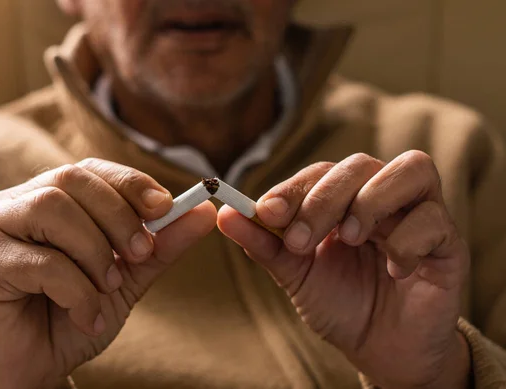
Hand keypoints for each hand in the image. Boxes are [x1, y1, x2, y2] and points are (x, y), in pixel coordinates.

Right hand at [0, 159, 216, 388]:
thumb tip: (205, 211)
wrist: (30, 368)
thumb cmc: (72, 314)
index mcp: (51, 198)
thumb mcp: (127, 278)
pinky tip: (84, 315)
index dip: (130, 183)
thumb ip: (161, 244)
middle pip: (71, 179)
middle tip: (140, 254)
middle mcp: (18, 203)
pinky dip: (76, 290)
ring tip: (108, 287)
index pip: (92, 170)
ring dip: (94, 252)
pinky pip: (40, 262)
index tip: (165, 208)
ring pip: (52, 210)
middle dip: (117, 216)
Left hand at [218, 152, 470, 388]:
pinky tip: (392, 269)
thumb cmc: (339, 304)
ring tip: (349, 239)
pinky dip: (407, 240)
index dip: (293, 187)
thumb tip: (225, 213)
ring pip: (411, 169)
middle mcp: (381, 198)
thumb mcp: (295, 275)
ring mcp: (418, 214)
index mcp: (343, 201)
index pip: (320, 172)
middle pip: (359, 165)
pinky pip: (435, 218)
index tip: (266, 212)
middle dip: (324, 197)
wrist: (381, 350)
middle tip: (301, 238)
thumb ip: (265, 244)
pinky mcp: (448, 241)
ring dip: (371, 201)